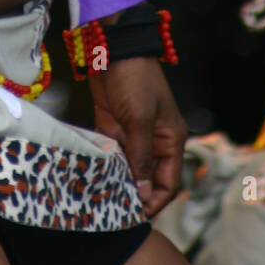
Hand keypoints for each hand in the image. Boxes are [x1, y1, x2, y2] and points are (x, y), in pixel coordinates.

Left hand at [87, 56, 186, 217]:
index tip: (137, 217)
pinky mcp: (114, 127)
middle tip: (115, 214)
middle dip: (135, 196)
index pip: (168, 182)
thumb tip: (144, 194)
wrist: (112, 47)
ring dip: (118, 183)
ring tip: (102, 202)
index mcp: (171, 140)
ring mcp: (133, 134)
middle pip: (148, 179)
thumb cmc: (134, 79)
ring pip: (128, 169)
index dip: (155, 201)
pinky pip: (112, 155)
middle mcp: (154, 141)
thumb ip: (141, 157)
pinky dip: (105, 167)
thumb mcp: (140, 120)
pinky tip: (93, 181)